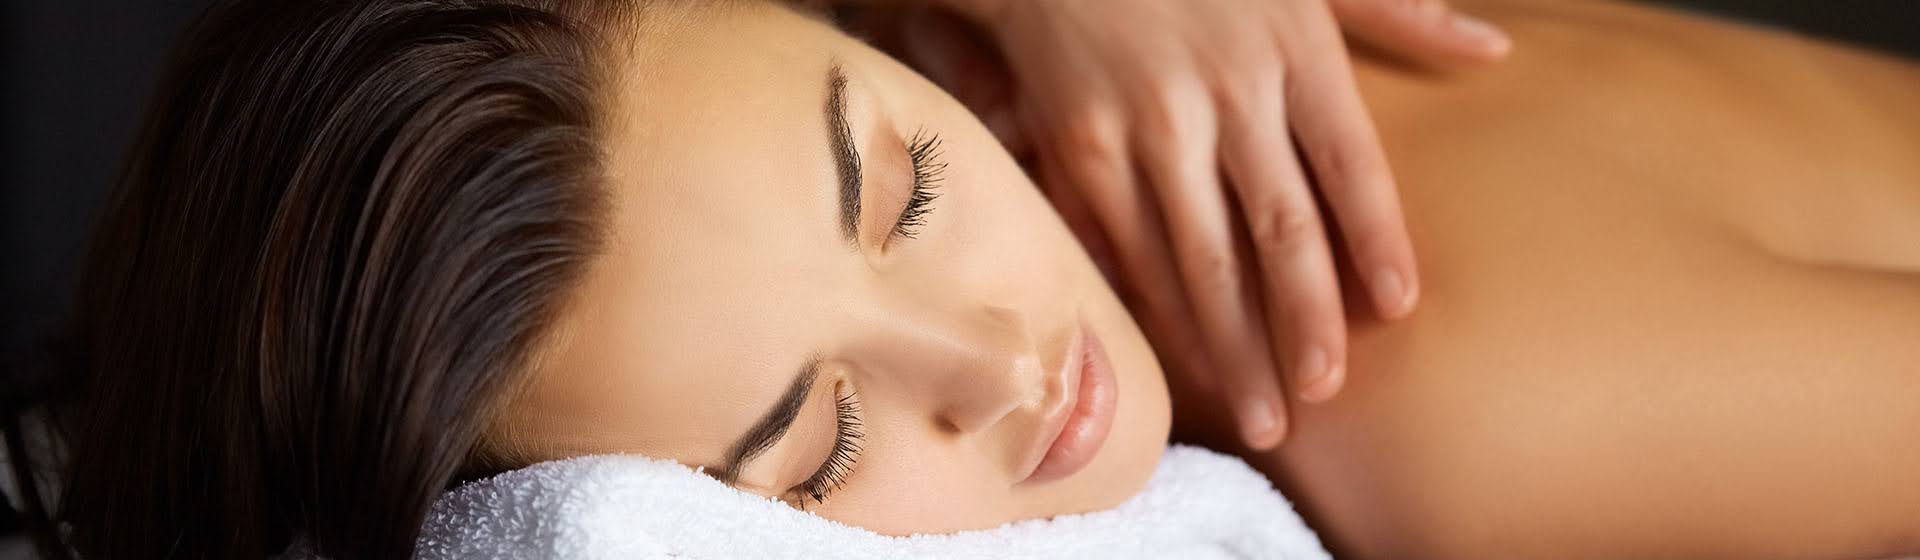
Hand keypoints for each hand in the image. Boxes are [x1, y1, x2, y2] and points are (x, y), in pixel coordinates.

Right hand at [935, 0, 1508, 449]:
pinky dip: (1157, 310)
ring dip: (1232, 346)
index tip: (1398, 308)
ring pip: (1199, 257)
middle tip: (1322, 396)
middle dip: (1305, 324)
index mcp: (1291, 48)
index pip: (1351, 162)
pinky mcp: (1081, 145)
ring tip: (1263, 415)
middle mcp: (1223, 92)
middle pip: (1278, 230)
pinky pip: (1126, 246)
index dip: (1377, 239)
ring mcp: (1147, 124)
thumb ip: (1397, 12)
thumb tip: (1493, 50)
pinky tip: (1184, 362)